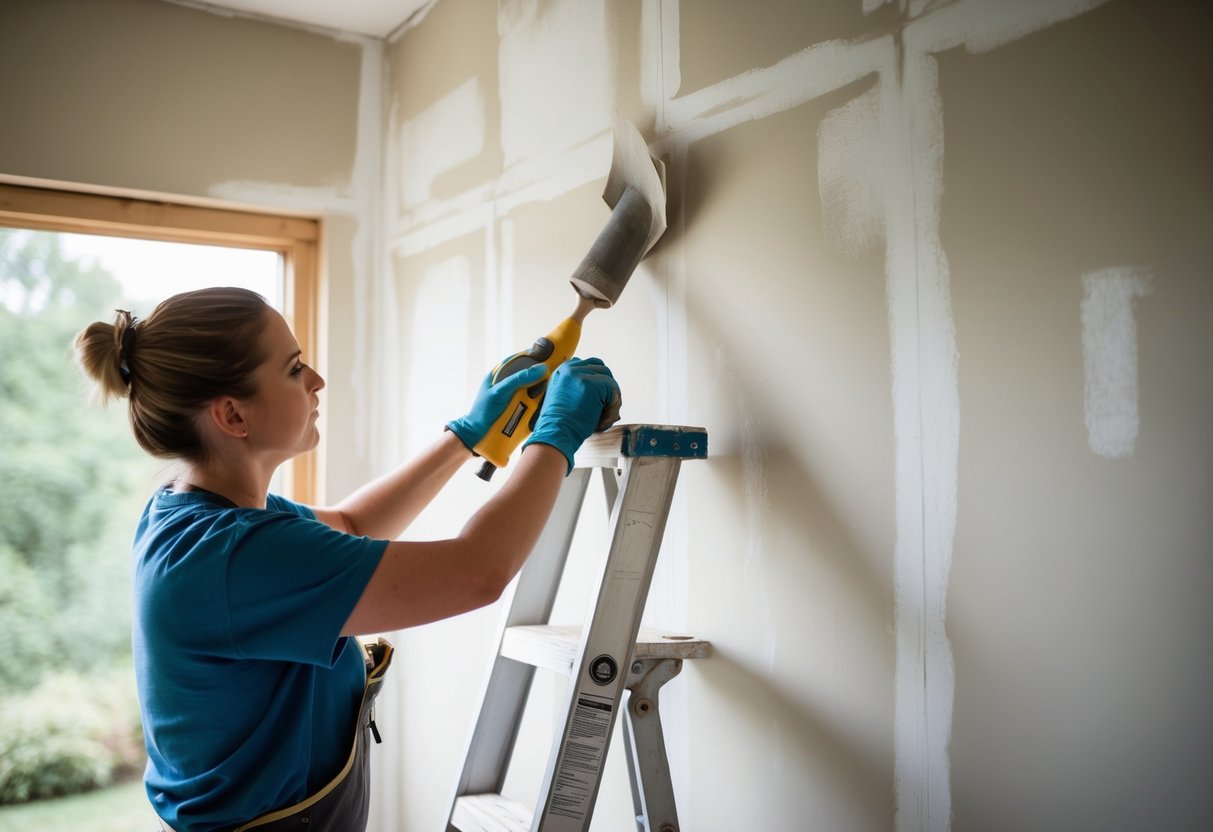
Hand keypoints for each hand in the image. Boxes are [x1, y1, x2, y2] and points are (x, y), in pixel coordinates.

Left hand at [447, 362, 548, 451]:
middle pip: (528, 375)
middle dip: (538, 377)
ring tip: (545, 393)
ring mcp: (513, 396)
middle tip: (548, 378)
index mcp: (499, 374)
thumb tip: (541, 369)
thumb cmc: (483, 411)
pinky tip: (541, 404)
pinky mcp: (517, 408)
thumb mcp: (500, 392)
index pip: (518, 359)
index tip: (548, 355)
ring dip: (538, 392)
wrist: (478, 435)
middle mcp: (507, 384)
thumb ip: (519, 379)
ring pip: (531, 389)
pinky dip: (536, 403)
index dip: (532, 356)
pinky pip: (531, 402)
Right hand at [522, 357, 620, 472]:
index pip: (591, 365)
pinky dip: (613, 407)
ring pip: (610, 380)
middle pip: (603, 370)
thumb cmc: (560, 424)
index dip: (598, 383)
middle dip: (607, 390)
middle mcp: (570, 368)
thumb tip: (600, 385)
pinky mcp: (592, 384)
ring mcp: (580, 374)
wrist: (555, 434)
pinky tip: (601, 419)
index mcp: (562, 370)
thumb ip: (575, 386)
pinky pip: (614, 391)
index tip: (595, 401)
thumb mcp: (563, 397)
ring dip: (611, 400)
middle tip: (602, 410)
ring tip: (601, 417)